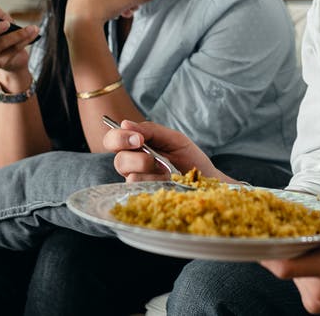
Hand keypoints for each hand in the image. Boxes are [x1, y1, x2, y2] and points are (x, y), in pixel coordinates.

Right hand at [101, 119, 224, 181]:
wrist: (207, 180)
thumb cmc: (190, 158)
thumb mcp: (174, 139)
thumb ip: (150, 131)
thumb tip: (125, 123)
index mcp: (136, 147)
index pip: (113, 140)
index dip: (120, 138)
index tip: (138, 139)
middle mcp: (132, 164)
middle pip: (118, 160)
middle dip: (137, 158)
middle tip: (154, 158)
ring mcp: (139, 182)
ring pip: (130, 176)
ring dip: (150, 171)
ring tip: (167, 170)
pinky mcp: (146, 196)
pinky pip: (142, 188)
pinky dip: (156, 181)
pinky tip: (168, 180)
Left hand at [260, 196, 319, 313]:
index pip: (285, 265)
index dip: (267, 248)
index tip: (259, 229)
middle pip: (283, 264)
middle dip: (285, 244)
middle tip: (290, 224)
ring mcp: (316, 301)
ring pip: (291, 271)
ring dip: (297, 254)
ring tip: (315, 241)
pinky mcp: (315, 305)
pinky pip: (298, 280)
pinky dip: (304, 265)